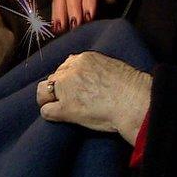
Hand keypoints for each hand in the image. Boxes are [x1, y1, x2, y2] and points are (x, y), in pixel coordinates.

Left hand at [36, 52, 150, 144]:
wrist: (134, 101)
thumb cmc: (131, 87)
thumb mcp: (112, 66)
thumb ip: (96, 67)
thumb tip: (93, 75)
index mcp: (84, 59)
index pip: (66, 65)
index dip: (68, 77)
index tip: (75, 86)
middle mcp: (71, 70)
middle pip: (54, 77)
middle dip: (58, 88)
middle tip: (68, 99)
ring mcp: (66, 89)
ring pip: (43, 92)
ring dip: (48, 99)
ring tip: (57, 108)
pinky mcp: (66, 109)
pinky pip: (46, 111)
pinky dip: (50, 114)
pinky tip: (59, 118)